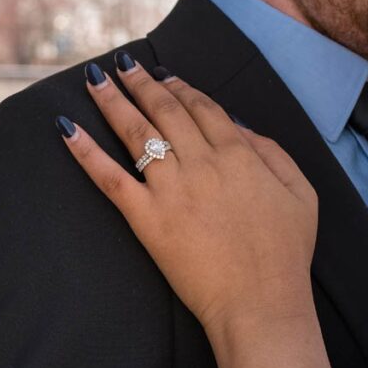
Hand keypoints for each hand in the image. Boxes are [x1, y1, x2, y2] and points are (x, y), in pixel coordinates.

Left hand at [57, 55, 318, 336]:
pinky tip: (67, 128)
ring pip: (136, 132)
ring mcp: (171, 189)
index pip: (202, 108)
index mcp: (239, 154)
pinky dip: (86, 151)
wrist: (260, 303)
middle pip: (166, 110)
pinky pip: (110, 177)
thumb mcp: (300, 193)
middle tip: (123, 65)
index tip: (163, 74)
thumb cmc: (285, 254)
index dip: (180, 87)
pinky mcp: (147, 218)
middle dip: (141, 83)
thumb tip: (240, 126)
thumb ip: (273, 153)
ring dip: (112, 101)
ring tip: (95, 79)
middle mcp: (202, 163)